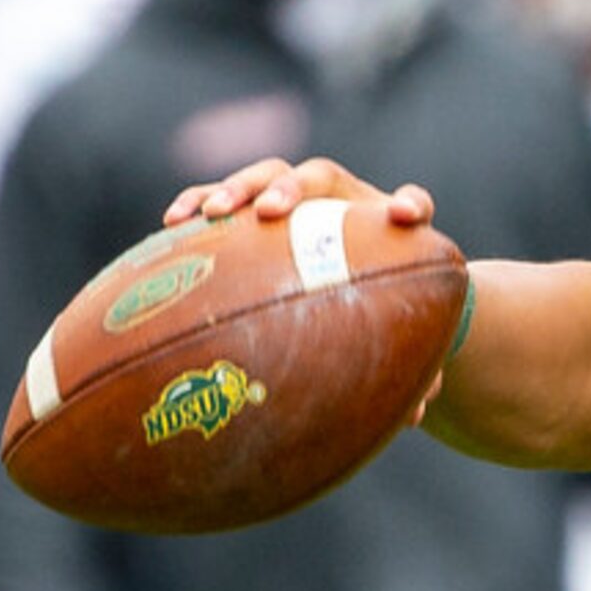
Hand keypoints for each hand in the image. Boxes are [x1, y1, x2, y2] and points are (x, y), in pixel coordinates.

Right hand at [169, 157, 448, 424]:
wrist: (344, 287)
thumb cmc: (374, 309)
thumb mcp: (394, 328)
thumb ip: (412, 360)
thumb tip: (418, 412)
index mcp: (386, 226)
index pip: (410, 204)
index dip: (409, 206)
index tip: (405, 218)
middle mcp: (338, 201)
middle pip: (320, 179)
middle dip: (294, 191)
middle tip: (271, 211)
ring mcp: (292, 201)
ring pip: (265, 178)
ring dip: (240, 189)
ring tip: (212, 212)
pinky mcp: (250, 211)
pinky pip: (220, 199)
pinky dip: (198, 201)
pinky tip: (173, 222)